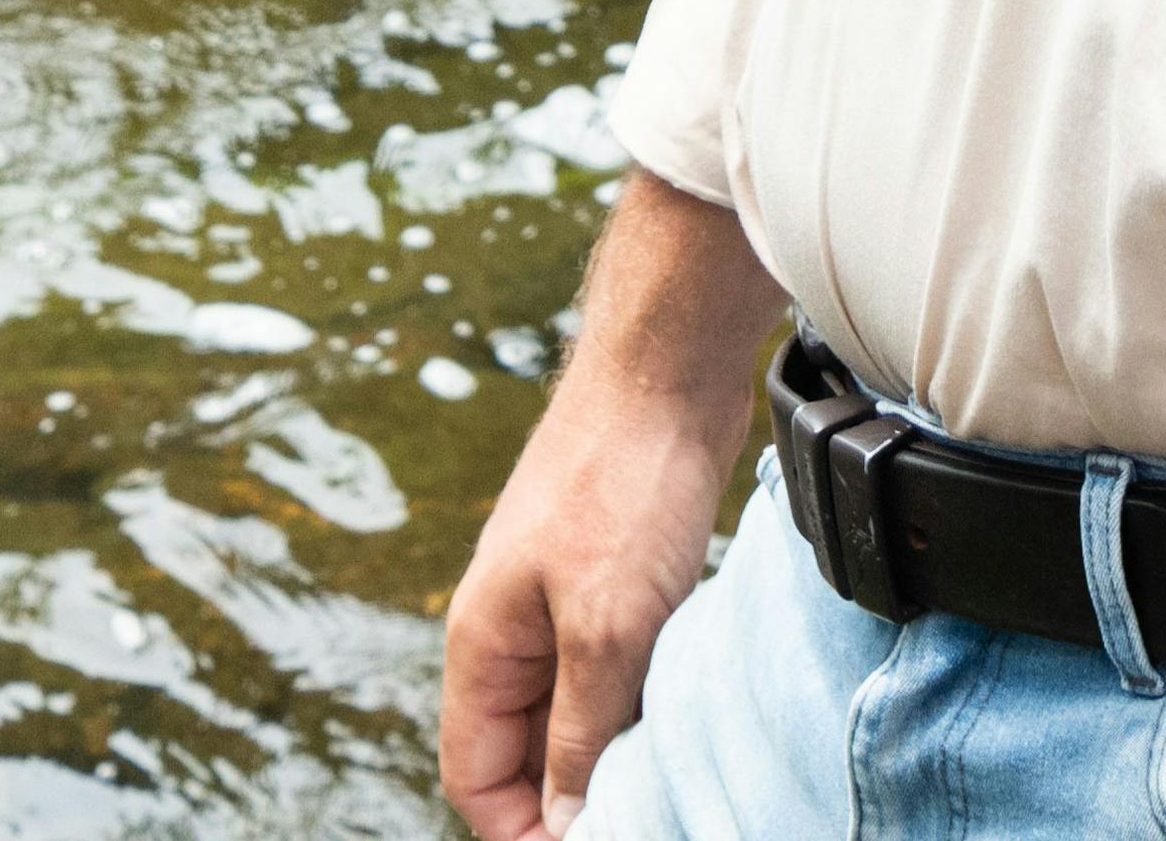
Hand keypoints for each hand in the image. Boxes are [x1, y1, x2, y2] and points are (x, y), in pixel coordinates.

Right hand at [441, 175, 787, 840]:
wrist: (669, 371)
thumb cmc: (623, 483)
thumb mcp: (603, 628)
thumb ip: (577, 734)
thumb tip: (561, 827)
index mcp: (481, 645)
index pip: (476, 778)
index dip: (522, 831)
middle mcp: (511, 630)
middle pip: (524, 754)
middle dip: (574, 795)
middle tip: (650, 808)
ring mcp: (561, 603)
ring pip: (576, 714)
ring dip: (617, 747)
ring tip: (675, 762)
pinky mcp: (612, 581)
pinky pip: (615, 671)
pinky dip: (645, 698)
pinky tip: (690, 704)